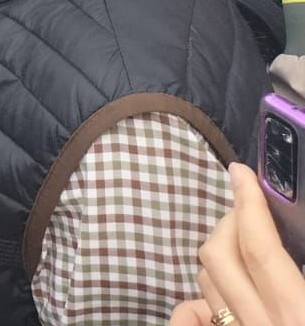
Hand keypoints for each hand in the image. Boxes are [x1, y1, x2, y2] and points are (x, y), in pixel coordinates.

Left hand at [170, 164, 304, 325]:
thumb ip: (304, 264)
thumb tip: (283, 235)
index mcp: (296, 312)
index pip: (260, 247)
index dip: (248, 204)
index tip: (240, 173)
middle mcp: (259, 324)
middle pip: (220, 256)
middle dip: (230, 222)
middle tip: (248, 212)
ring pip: (205, 281)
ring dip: (218, 256)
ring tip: (240, 246)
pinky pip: (191, 316)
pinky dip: (195, 303)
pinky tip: (210, 298)